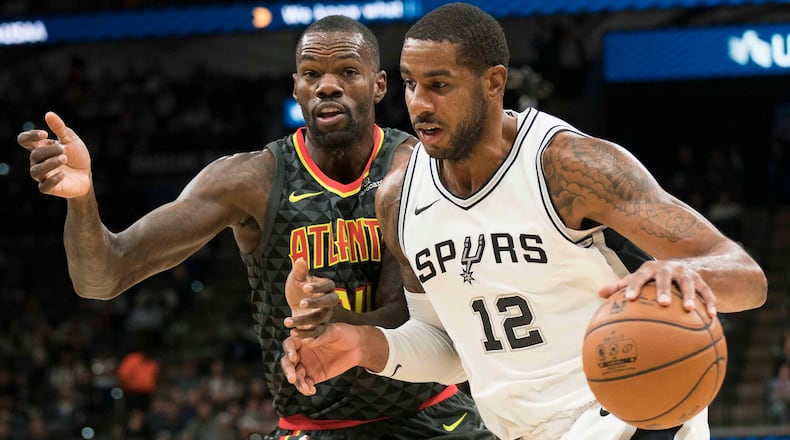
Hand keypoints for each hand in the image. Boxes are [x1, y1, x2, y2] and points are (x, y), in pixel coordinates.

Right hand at [18, 111, 91, 197]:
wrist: (87, 176)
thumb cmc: (77, 156)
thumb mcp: (71, 140)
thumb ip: (60, 128)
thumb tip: (49, 114)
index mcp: (40, 148)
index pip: (24, 140)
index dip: (30, 136)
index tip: (45, 134)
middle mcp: (38, 161)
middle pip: (34, 155)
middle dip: (49, 151)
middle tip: (64, 149)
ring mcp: (43, 175)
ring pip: (36, 171)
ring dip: (50, 164)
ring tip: (64, 158)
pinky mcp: (50, 188)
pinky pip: (44, 186)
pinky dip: (52, 180)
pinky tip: (63, 174)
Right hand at [281, 322, 362, 394]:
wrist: (357, 347)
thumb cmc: (344, 333)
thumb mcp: (334, 331)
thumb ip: (321, 336)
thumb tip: (306, 341)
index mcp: (303, 339)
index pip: (289, 344)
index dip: (288, 350)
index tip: (293, 357)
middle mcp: (302, 353)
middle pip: (288, 362)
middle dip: (288, 370)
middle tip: (292, 378)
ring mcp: (307, 365)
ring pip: (296, 375)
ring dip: (297, 383)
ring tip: (306, 388)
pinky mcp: (314, 376)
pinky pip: (306, 384)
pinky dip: (306, 388)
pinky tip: (311, 391)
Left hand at [284, 257, 339, 337]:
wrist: (296, 305)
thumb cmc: (298, 289)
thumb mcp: (296, 279)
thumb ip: (299, 271)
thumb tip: (300, 259)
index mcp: (327, 287)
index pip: (327, 285)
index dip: (318, 286)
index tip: (305, 287)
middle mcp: (330, 302)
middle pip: (331, 302)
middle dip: (316, 303)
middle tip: (301, 304)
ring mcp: (326, 315)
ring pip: (320, 319)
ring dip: (304, 321)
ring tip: (287, 321)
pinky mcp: (320, 328)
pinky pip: (316, 333)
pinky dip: (305, 335)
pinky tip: (293, 333)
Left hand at [597, 260, 716, 316]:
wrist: (683, 266)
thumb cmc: (652, 279)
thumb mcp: (638, 279)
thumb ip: (620, 287)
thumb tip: (599, 294)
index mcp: (649, 269)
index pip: (638, 276)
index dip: (633, 286)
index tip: (628, 299)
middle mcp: (668, 269)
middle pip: (664, 278)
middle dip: (663, 289)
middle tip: (662, 304)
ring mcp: (686, 274)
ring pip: (689, 284)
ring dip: (690, 296)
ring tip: (690, 310)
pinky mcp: (701, 280)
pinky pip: (707, 292)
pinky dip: (710, 302)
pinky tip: (712, 317)